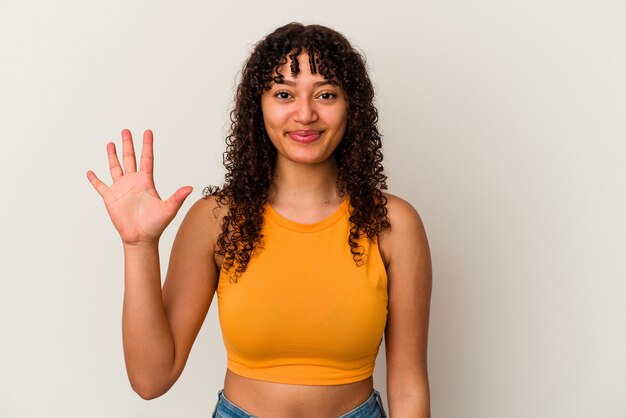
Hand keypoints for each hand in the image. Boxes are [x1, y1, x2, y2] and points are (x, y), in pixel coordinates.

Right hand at [87, 129, 192, 244]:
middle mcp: (133, 182)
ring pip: (115, 168)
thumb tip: (190, 188)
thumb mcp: (168, 209)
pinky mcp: (110, 198)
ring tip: (111, 143)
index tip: (148, 132)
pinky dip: (95, 179)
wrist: (141, 238)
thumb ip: (177, 197)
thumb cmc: (156, 225)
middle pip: (130, 158)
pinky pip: (100, 186)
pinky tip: (90, 172)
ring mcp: (121, 189)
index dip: (147, 145)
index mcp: (146, 182)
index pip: (147, 159)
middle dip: (128, 144)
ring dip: (112, 156)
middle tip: (126, 130)